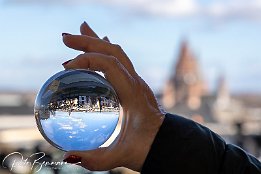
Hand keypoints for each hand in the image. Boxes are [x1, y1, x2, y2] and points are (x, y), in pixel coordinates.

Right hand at [62, 22, 164, 171]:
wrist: (166, 143)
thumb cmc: (147, 148)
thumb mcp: (121, 156)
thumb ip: (95, 159)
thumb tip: (68, 156)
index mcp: (133, 93)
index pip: (109, 64)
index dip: (87, 60)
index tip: (66, 67)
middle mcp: (135, 82)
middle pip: (112, 51)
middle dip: (87, 41)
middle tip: (65, 37)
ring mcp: (136, 81)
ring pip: (117, 52)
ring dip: (97, 42)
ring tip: (81, 30)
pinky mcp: (133, 85)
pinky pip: (120, 61)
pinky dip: (106, 51)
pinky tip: (100, 44)